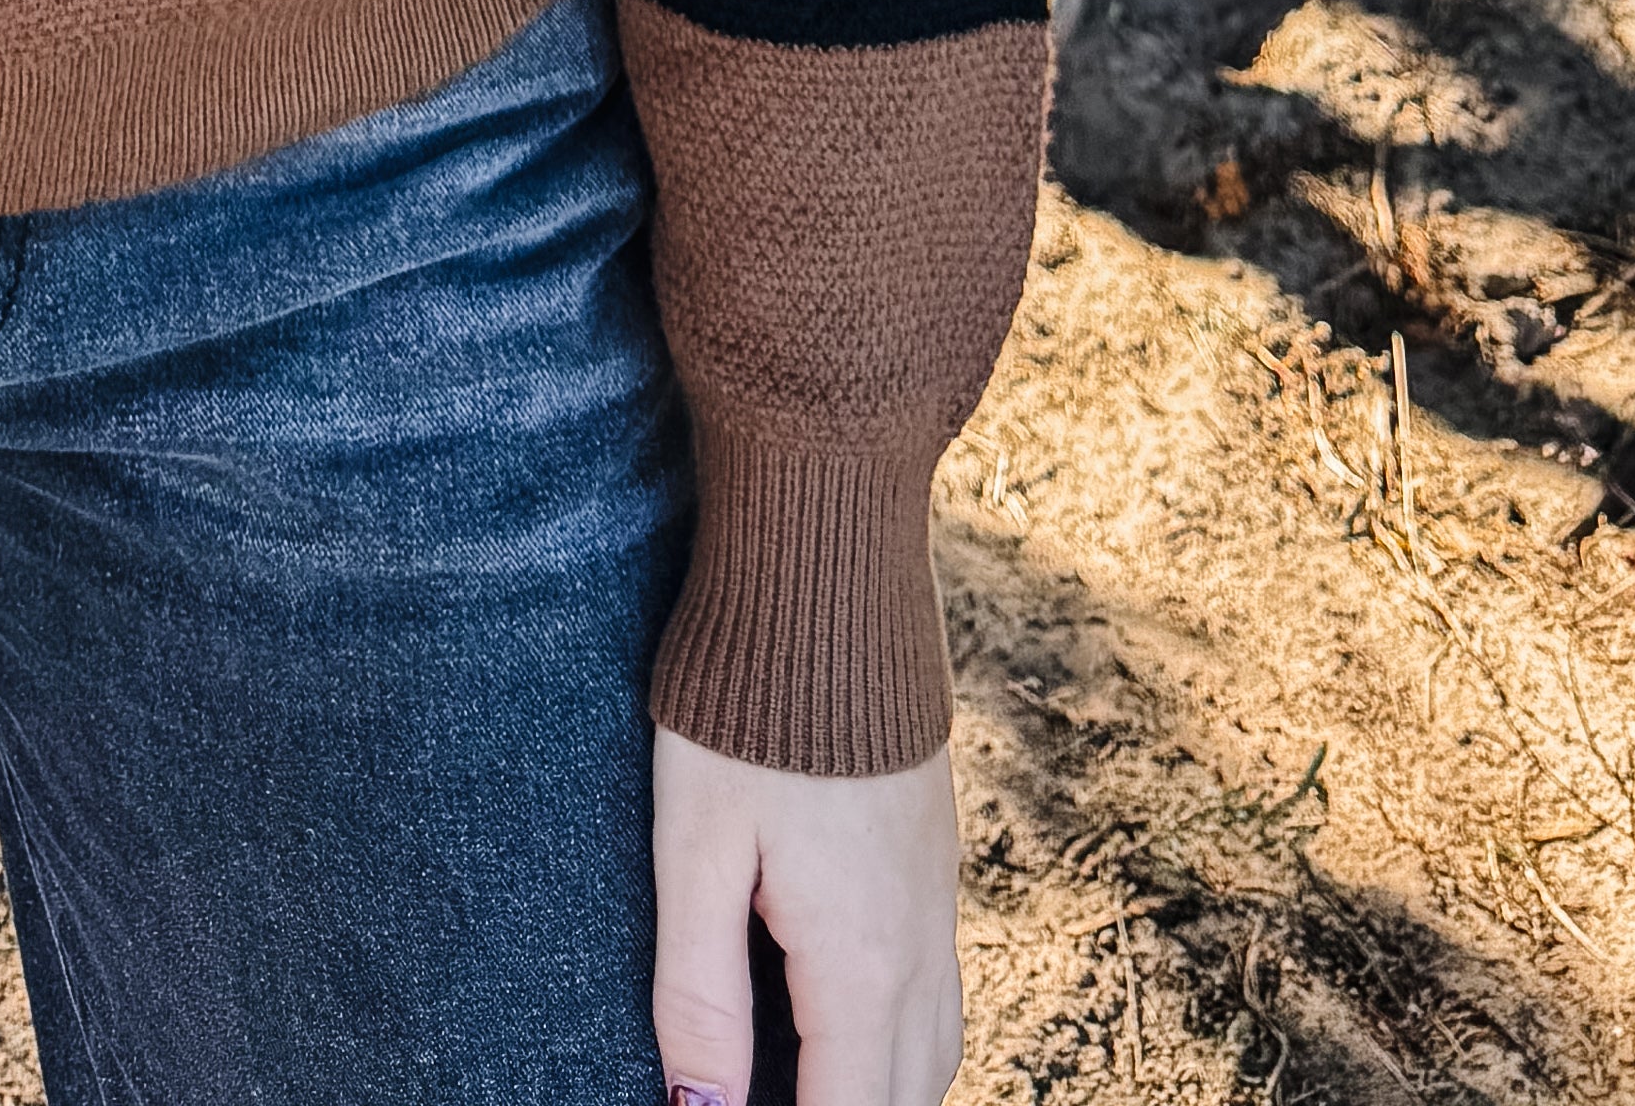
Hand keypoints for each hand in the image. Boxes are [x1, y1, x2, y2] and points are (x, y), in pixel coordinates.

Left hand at [653, 725, 961, 1105]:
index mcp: (861, 962)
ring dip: (880, 1090)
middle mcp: (920, 947)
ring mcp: (939, 902)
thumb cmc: (748, 710)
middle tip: (762, 1102)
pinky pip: (938, 991)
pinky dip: (899, 1038)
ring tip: (805, 1082)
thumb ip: (698, 994)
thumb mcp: (696, 851)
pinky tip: (842, 1016)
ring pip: (931, 1053)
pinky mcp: (936, 861)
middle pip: (902, 1100)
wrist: (829, 581)